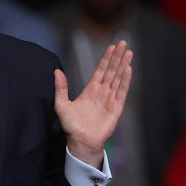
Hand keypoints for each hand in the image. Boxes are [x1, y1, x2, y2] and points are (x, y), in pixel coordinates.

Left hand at [54, 40, 132, 167]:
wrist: (80, 142)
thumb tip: (56, 71)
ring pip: (118, 79)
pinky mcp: (116, 108)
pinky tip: (128, 69)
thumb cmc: (71, 126)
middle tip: (123, 43)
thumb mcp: (61, 105)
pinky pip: (121, 92)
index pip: (100, 70)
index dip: (106, 58)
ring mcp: (110, 100)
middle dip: (117, 57)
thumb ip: (60, 88)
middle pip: (111, 71)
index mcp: (90, 90)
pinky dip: (125, 81)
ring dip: (123, 65)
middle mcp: (102, 93)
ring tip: (128, 52)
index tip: (112, 46)